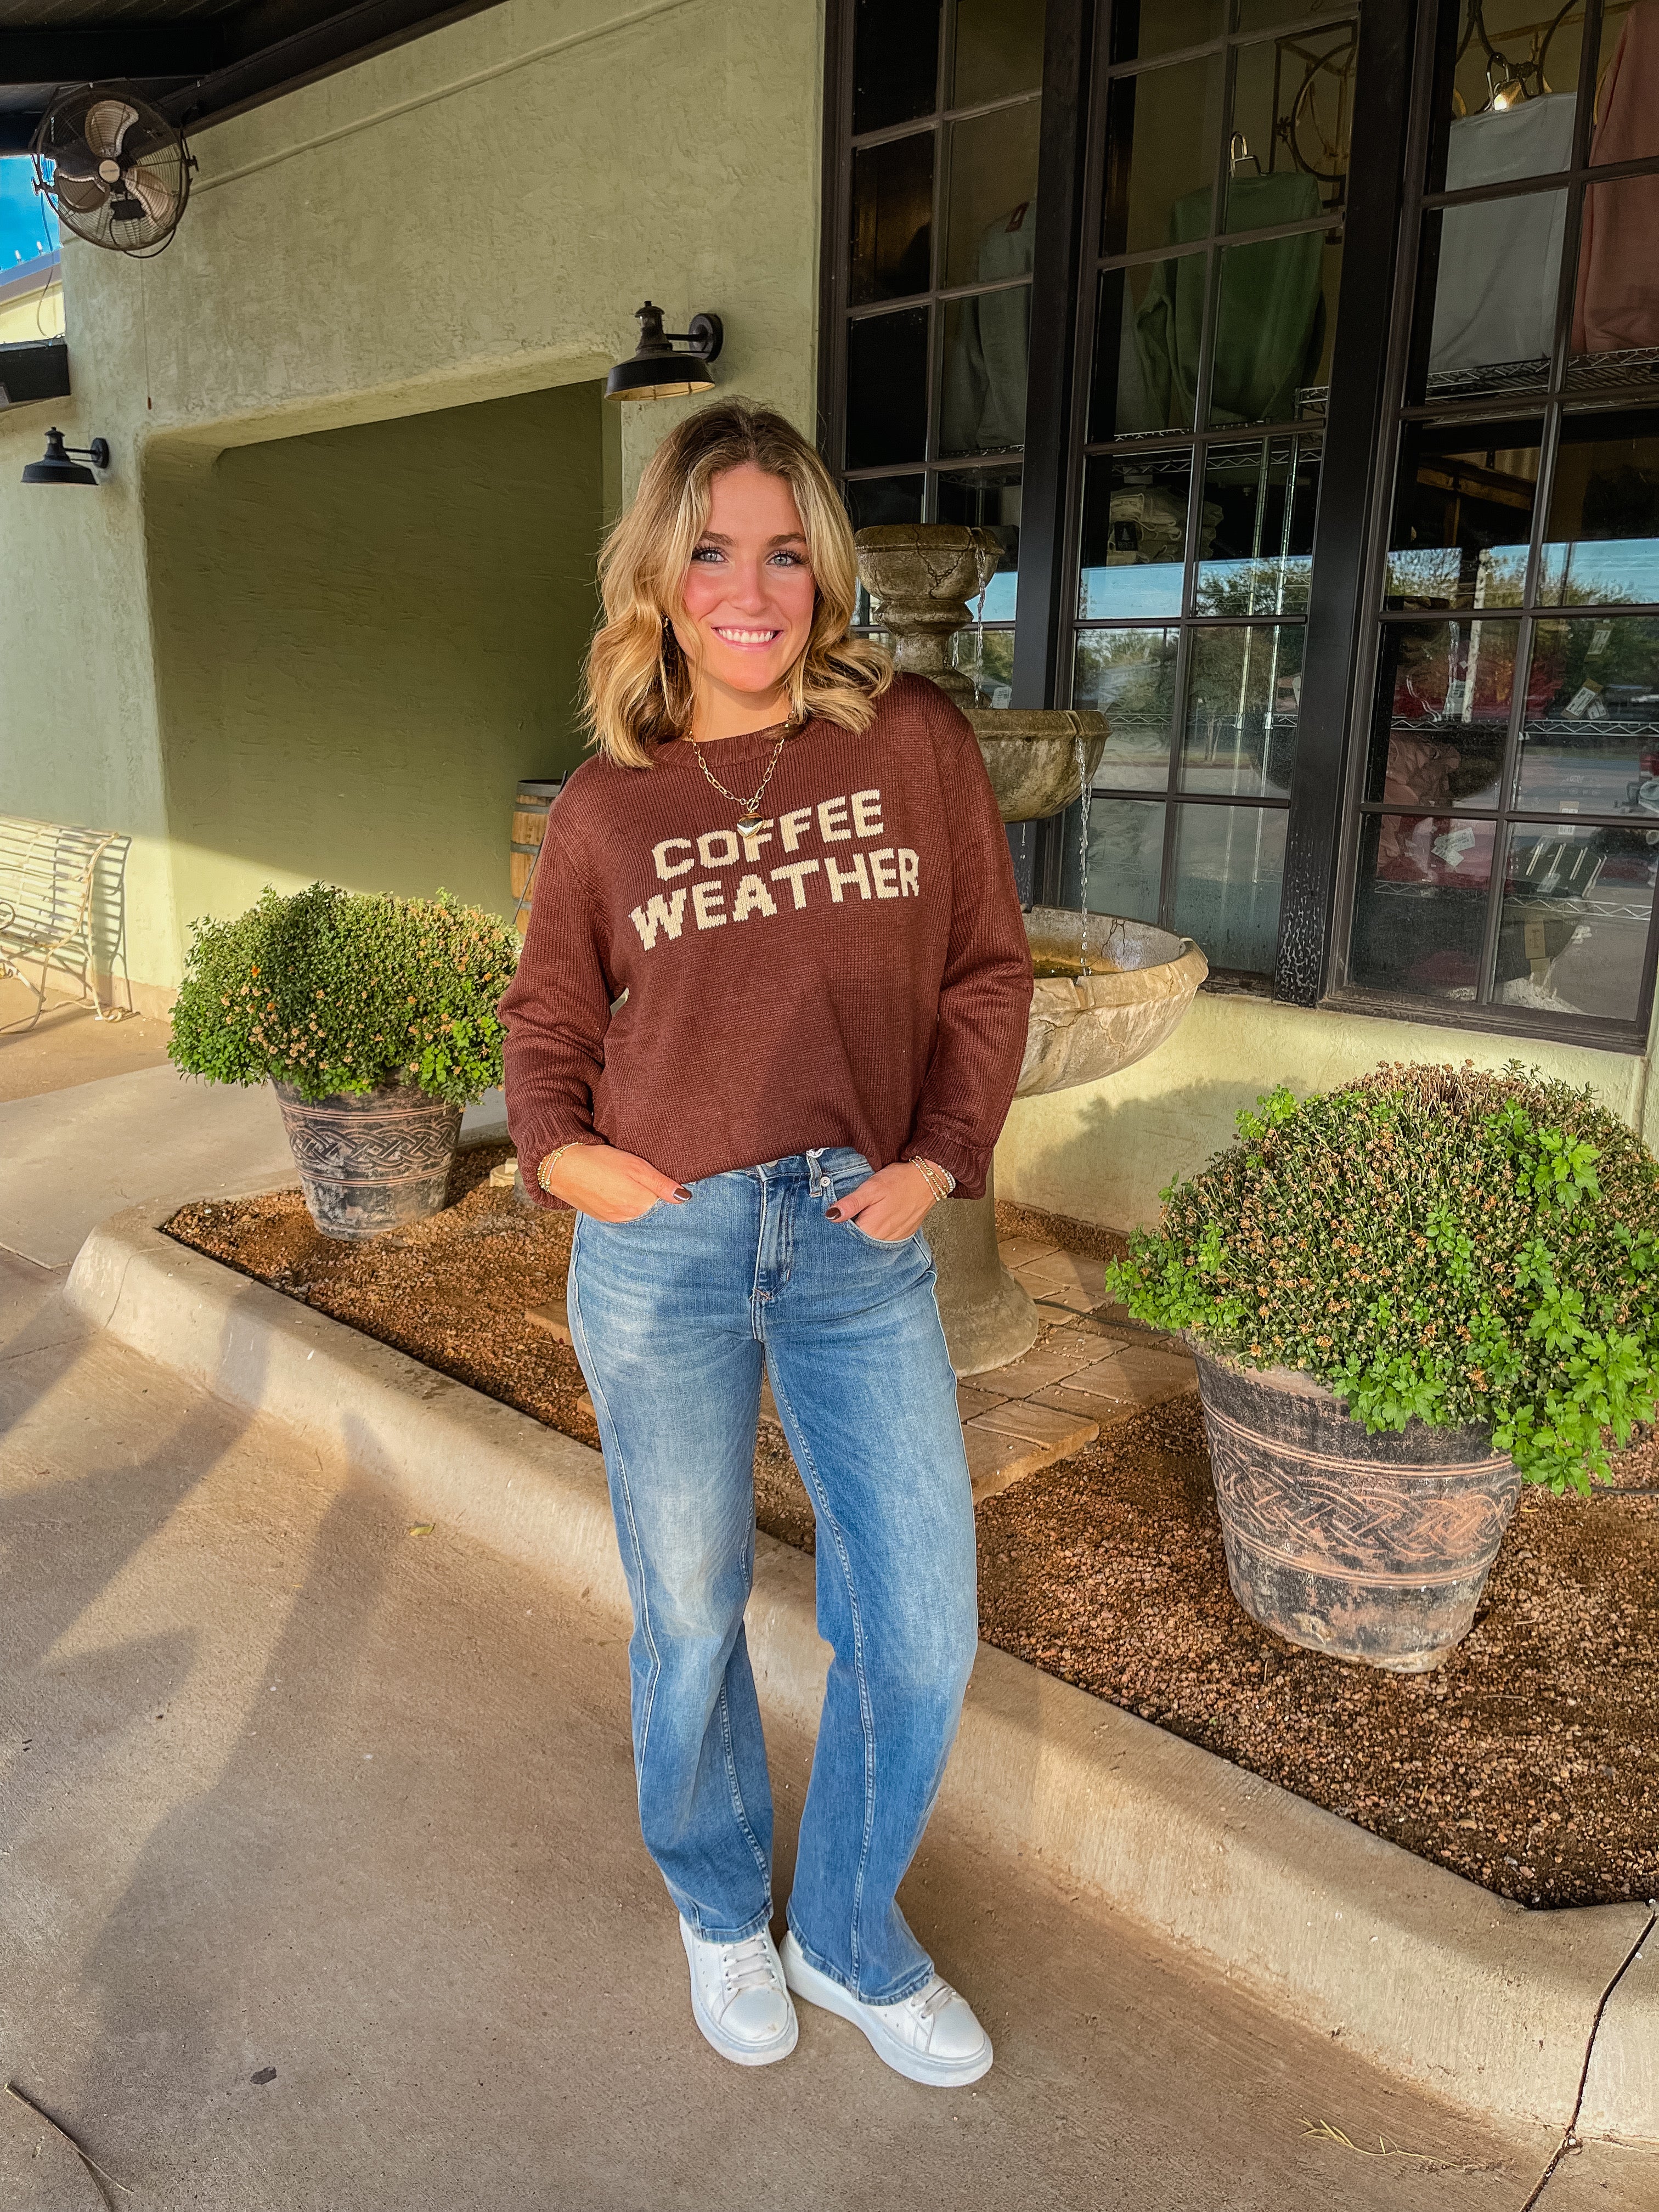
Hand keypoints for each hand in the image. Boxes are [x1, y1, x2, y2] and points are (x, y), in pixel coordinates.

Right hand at [543, 1143, 690, 1221]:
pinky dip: (620, 1201)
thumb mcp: (636, 1166)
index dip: (663, 1189)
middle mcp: (628, 1218)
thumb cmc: (601, 1161)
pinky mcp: (600, 1217)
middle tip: (637, 1177)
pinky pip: (619, 1212)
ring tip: (623, 1181)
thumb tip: (685, 1197)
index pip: (664, 1203)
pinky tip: (613, 1188)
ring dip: (634, 1199)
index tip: (656, 1178)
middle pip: (649, 1208)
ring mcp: (613, 1220)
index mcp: (640, 1205)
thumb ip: (662, 1184)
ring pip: (634, 1211)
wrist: (562, 1166)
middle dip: (649, 1195)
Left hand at [825, 1161, 939, 1242]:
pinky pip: (882, 1241)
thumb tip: (831, 1215)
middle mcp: (882, 1240)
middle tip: (850, 1214)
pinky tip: (876, 1221)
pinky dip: (876, 1233)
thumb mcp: (871, 1188)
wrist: (926, 1180)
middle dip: (850, 1232)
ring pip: (869, 1243)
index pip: (845, 1238)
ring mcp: (893, 1240)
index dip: (838, 1228)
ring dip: (863, 1233)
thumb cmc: (898, 1181)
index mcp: (871, 1229)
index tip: (835, 1217)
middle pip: (857, 1243)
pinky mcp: (901, 1237)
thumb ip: (851, 1204)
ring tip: (863, 1217)